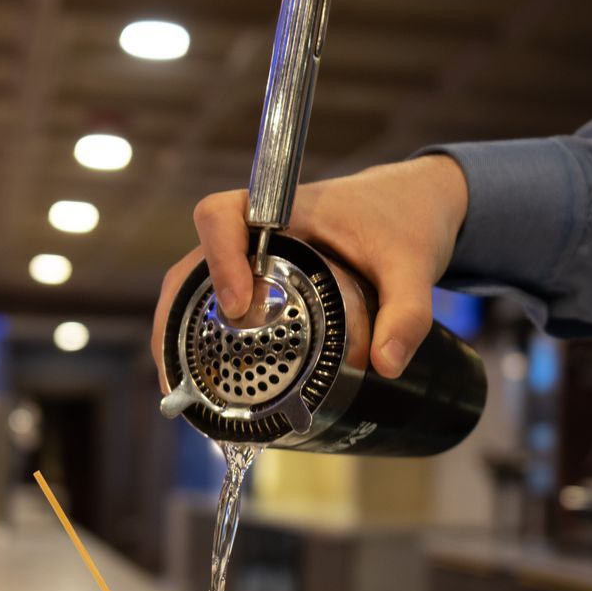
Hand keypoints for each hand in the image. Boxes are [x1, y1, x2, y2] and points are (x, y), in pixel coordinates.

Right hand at [152, 155, 468, 388]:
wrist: (410, 204)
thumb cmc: (403, 219)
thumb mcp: (412, 265)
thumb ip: (406, 313)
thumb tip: (386, 365)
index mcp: (282, 209)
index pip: (220, 215)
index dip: (218, 260)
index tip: (240, 305)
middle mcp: (253, 232)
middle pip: (190, 265)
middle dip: (179, 317)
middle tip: (187, 371)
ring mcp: (247, 259)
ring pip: (192, 289)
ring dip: (180, 334)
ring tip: (182, 386)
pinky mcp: (253, 281)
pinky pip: (212, 305)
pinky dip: (200, 339)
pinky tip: (203, 378)